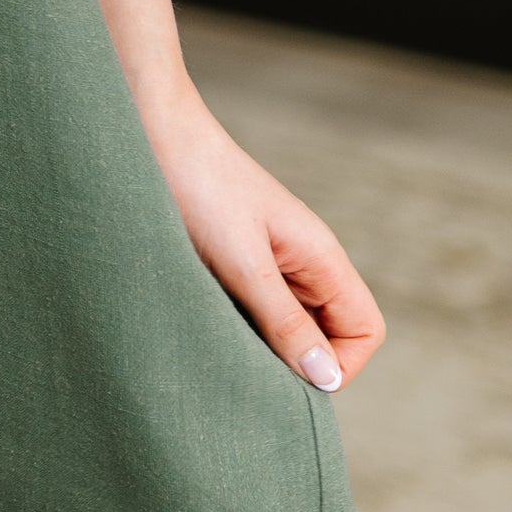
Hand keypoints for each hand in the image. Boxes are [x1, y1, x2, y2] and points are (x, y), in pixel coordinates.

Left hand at [147, 100, 384, 390]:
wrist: (148, 131)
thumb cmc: (199, 187)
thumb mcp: (243, 264)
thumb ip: (285, 322)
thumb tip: (326, 379)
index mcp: (320, 257)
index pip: (364, 329)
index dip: (339, 366)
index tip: (288, 379)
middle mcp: (301, 261)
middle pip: (328, 333)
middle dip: (296, 363)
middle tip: (247, 374)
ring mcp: (266, 260)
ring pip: (286, 324)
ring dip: (261, 346)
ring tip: (219, 347)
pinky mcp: (231, 259)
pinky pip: (251, 308)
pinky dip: (235, 325)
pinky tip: (201, 323)